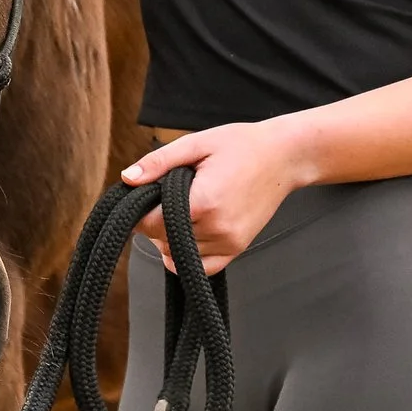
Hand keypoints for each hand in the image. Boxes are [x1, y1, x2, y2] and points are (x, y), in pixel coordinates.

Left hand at [120, 120, 312, 274]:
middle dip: (155, 221)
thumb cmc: (241, 145)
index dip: (141, 210)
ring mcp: (229, 242)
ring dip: (170, 238)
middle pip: (162, 241)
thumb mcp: (196, 144)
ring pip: (178, 256)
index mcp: (203, 203)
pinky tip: (189, 231)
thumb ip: (159, 163)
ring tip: (182, 209)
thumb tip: (127, 179)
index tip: (146, 194)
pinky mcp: (238, 248)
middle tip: (165, 196)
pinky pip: (202, 266)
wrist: (284, 156)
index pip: (151, 224)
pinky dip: (187, 254)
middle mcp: (217, 229)